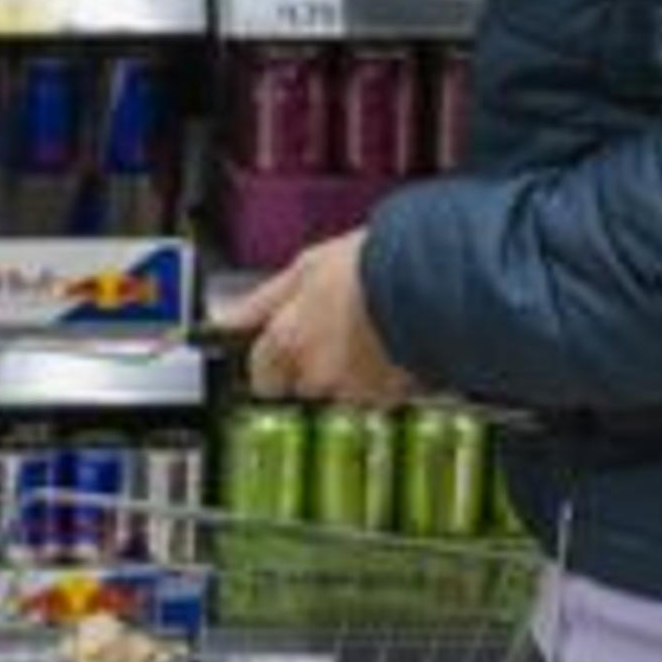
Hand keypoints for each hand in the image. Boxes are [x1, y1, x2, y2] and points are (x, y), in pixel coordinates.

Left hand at [218, 230, 423, 407]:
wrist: (433, 279)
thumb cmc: (371, 264)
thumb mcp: (306, 266)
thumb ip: (262, 301)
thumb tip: (228, 319)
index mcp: (288, 342)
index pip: (262, 373)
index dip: (270, 360)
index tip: (278, 349)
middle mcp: (317, 374)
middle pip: (301, 384)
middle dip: (311, 366)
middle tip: (332, 330)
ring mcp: (356, 390)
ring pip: (341, 388)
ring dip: (350, 370)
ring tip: (369, 331)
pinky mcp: (393, 396)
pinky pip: (378, 391)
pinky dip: (382, 375)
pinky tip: (392, 343)